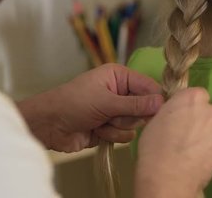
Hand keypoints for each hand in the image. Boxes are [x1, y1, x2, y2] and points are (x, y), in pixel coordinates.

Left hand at [17, 64, 164, 151]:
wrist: (49, 125)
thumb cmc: (74, 103)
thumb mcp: (106, 101)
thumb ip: (135, 104)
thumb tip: (162, 102)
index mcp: (119, 76)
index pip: (148, 86)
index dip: (155, 99)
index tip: (160, 111)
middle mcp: (120, 92)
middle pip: (144, 108)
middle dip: (129, 115)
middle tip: (113, 115)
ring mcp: (115, 111)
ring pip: (134, 124)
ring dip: (117, 127)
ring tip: (99, 122)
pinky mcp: (110, 128)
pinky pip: (124, 135)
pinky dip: (110, 135)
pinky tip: (95, 131)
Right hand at [135, 88, 211, 197]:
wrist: (167, 177)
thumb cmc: (154, 145)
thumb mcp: (155, 120)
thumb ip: (171, 113)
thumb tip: (174, 115)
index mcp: (192, 99)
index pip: (199, 93)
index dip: (191, 103)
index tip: (183, 112)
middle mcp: (209, 113)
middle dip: (207, 117)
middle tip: (191, 129)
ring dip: (206, 137)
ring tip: (188, 150)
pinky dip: (205, 154)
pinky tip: (191, 162)